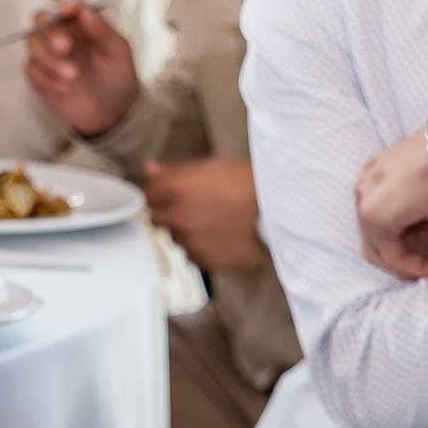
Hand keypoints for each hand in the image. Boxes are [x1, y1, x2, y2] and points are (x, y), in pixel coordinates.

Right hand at [24, 0, 140, 137]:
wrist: (110, 113)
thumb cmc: (117, 79)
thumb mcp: (118, 53)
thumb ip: (102, 30)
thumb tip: (85, 11)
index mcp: (82, 24)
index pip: (68, 6)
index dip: (65, 5)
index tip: (66, 11)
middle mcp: (63, 35)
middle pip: (42, 20)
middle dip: (50, 33)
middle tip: (64, 48)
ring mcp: (49, 54)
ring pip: (32, 43)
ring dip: (48, 59)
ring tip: (71, 76)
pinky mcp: (40, 75)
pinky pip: (31, 69)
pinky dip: (45, 78)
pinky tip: (64, 88)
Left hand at [143, 157, 268, 272]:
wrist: (279, 212)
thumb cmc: (248, 185)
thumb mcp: (211, 166)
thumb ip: (175, 170)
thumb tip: (151, 170)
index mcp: (176, 190)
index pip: (148, 195)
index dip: (160, 193)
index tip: (171, 193)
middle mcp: (179, 218)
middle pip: (156, 219)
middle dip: (169, 212)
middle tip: (194, 207)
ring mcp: (191, 242)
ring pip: (176, 238)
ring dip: (187, 231)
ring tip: (214, 221)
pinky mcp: (205, 260)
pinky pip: (193, 255)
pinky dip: (202, 247)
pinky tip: (220, 236)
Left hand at [354, 133, 427, 279]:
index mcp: (383, 172)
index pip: (385, 218)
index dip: (414, 240)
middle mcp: (369, 182)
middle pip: (378, 236)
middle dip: (412, 253)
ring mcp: (367, 198)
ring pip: (380, 251)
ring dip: (413, 264)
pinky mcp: (374, 214)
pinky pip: (391, 255)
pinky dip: (416, 266)